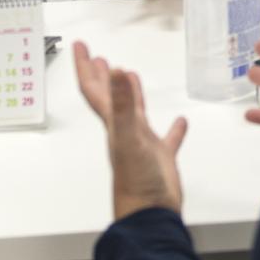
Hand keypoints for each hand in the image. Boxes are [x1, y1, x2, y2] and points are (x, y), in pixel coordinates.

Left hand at [73, 41, 188, 219]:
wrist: (150, 214)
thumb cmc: (136, 180)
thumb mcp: (129, 136)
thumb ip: (123, 103)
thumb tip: (117, 70)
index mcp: (113, 124)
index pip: (94, 90)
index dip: (85, 67)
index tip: (80, 45)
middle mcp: (123, 131)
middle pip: (109, 97)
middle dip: (102, 76)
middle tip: (98, 57)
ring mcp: (142, 145)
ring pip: (134, 113)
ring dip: (130, 94)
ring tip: (129, 74)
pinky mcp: (161, 158)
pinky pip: (166, 139)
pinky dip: (172, 129)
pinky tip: (180, 121)